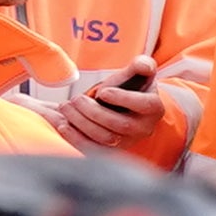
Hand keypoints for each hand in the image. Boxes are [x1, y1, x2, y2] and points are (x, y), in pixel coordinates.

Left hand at [50, 66, 170, 151]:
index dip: (123, 99)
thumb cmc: (130, 87)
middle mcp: (142, 129)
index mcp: (153, 108)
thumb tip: (143, 67)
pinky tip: (62, 124)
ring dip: (80, 123)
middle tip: (76, 99)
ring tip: (65, 107)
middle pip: (120, 125)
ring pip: (105, 138)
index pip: (143, 105)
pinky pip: (92, 149)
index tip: (102, 92)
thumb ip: (142, 64)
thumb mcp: (138, 72)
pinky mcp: (109, 150)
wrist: (123, 108)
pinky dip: (74, 138)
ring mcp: (126, 142)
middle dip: (94, 112)